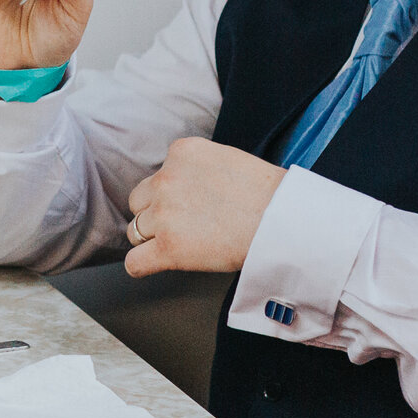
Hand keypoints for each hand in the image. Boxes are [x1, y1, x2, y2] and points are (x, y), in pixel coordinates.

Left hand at [123, 139, 283, 277]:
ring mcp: (163, 214)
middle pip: (139, 201)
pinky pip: (134, 262)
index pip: (158, 175)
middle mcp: (165, 179)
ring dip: (154, 238)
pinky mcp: (168, 248)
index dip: (172, 194)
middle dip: (156, 214)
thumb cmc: (268, 194)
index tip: (195, 206)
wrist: (284, 220)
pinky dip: (141, 265)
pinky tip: (152, 265)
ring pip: (135, 230)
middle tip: (186, 226)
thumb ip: (196, 169)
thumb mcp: (226, 160)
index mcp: (181, 152)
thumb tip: (184, 187)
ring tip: (184, 244)